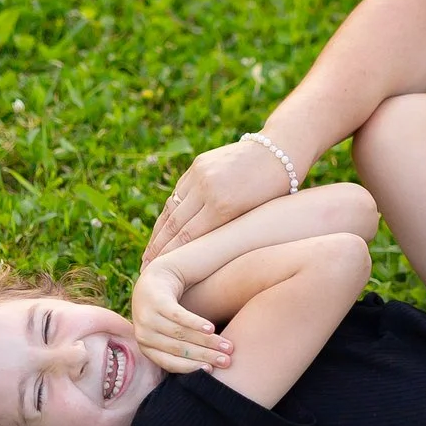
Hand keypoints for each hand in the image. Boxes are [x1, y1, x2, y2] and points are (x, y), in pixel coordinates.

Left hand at [131, 262, 230, 375]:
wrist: (155, 280)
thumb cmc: (165, 313)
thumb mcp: (165, 333)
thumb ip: (178, 349)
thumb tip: (207, 369)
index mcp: (146, 347)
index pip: (169, 362)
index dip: (191, 368)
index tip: (212, 370)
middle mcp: (144, 334)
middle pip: (179, 349)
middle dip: (205, 356)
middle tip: (226, 360)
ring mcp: (148, 317)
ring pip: (182, 334)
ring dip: (208, 341)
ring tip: (227, 346)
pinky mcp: (157, 301)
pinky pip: (179, 316)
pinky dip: (196, 323)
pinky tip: (211, 328)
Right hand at [142, 138, 294, 265]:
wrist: (280, 150)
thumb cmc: (275, 193)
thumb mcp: (255, 218)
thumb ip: (227, 235)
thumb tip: (201, 260)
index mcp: (225, 206)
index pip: (187, 238)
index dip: (169, 258)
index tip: (157, 274)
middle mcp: (208, 188)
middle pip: (174, 225)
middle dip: (157, 250)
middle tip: (145, 270)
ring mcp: (200, 174)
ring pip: (171, 209)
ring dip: (158, 233)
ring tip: (148, 254)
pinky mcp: (198, 165)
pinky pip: (178, 193)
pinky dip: (168, 213)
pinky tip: (161, 229)